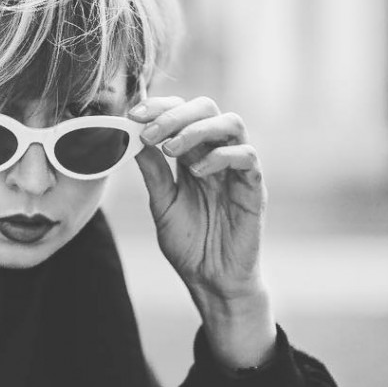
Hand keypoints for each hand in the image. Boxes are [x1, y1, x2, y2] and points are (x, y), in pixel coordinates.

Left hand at [128, 95, 275, 368]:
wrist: (211, 279)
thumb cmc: (189, 244)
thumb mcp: (162, 204)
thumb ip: (153, 173)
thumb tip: (135, 140)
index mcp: (192, 156)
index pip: (181, 114)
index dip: (159, 107)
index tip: (133, 114)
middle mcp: (216, 155)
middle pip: (207, 108)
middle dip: (175, 114)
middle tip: (149, 132)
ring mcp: (237, 169)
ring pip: (231, 123)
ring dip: (196, 129)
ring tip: (171, 150)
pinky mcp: (254, 188)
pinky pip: (247, 156)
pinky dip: (220, 156)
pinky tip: (197, 173)